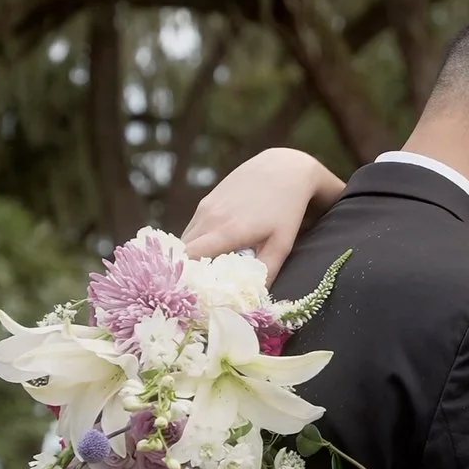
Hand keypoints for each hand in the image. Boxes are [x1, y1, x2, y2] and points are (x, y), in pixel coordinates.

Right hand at [180, 148, 340, 282]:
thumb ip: (267, 271)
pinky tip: (208, 255)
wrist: (282, 168)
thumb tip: (253, 300)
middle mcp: (210, 218)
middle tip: (195, 293)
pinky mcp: (205, 202)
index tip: (191, 296)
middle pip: (183, 253)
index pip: (190, 259)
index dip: (186, 278)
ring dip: (189, 259)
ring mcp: (205, 208)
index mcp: (227, 231)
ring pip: (185, 241)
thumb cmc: (286, 209)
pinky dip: (194, 244)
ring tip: (200, 278)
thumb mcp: (283, 243)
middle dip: (185, 273)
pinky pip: (192, 230)